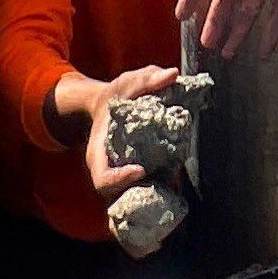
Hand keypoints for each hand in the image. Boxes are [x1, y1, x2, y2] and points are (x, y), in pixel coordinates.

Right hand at [49, 63, 178, 207]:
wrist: (109, 104)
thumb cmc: (117, 95)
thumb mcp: (128, 82)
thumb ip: (148, 79)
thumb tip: (172, 75)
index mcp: (99, 153)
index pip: (102, 179)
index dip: (120, 180)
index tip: (141, 170)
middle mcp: (110, 170)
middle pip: (118, 198)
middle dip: (139, 200)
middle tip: (165, 190)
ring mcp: (123, 177)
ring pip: (133, 200)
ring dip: (152, 204)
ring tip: (173, 199)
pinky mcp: (140, 177)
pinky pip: (147, 193)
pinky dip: (160, 196)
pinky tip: (179, 195)